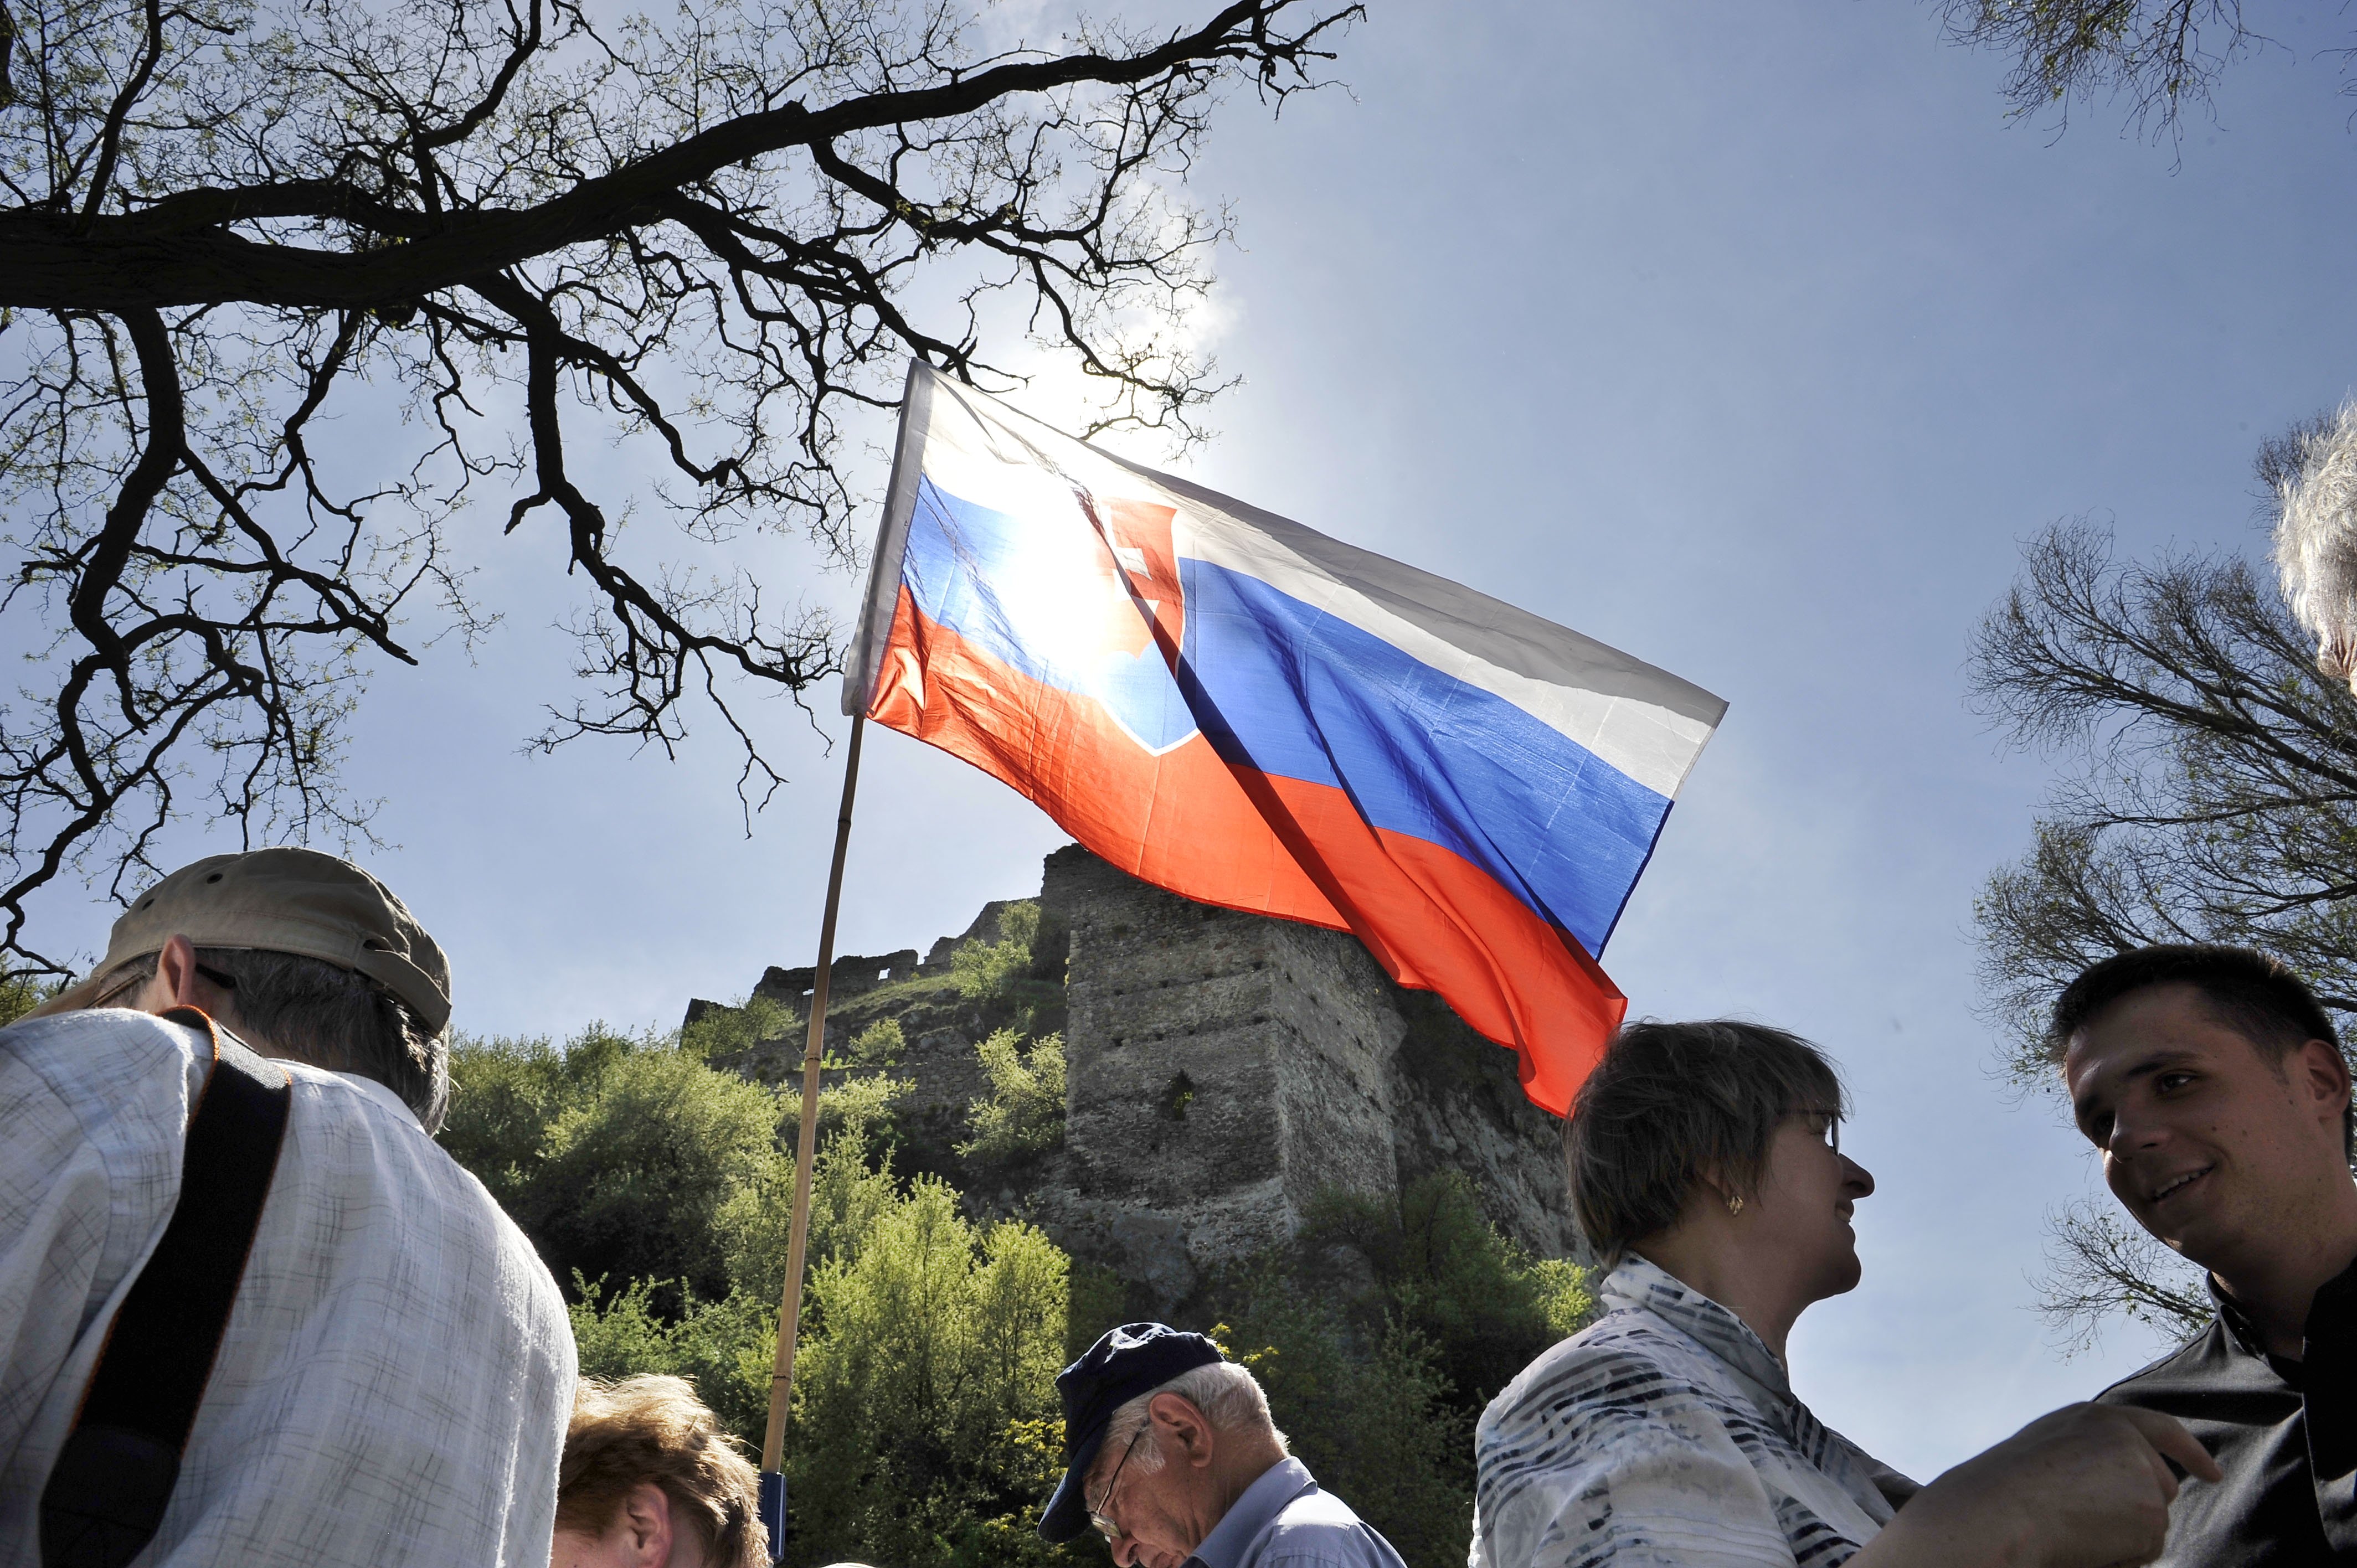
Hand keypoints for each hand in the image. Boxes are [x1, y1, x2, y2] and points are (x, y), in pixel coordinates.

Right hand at [1851, 1403, 2220, 1567]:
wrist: (1998, 1510)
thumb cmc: (2006, 1492)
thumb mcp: (2049, 1454)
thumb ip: (2090, 1456)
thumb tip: (2129, 1490)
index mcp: (2095, 1418)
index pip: (2159, 1428)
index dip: (2190, 1451)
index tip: (2213, 1473)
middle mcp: (2125, 1436)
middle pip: (2160, 1485)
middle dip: (2139, 1511)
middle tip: (2083, 1522)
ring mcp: (2141, 1470)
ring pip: (2153, 1522)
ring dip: (2123, 1537)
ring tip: (2072, 1528)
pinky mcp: (2151, 1508)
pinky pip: (2147, 1549)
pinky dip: (2120, 1556)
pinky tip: (2083, 1542)